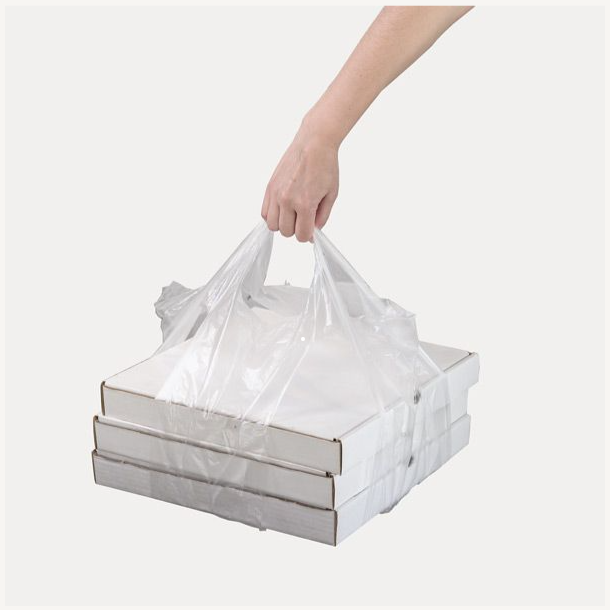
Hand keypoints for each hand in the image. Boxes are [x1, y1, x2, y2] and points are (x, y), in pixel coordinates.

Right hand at [261, 119, 338, 241]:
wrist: (314, 143)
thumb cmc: (325, 166)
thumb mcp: (331, 195)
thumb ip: (322, 217)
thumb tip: (313, 232)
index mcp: (305, 203)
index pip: (301, 235)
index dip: (308, 235)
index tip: (311, 229)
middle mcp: (287, 200)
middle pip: (286, 232)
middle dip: (296, 229)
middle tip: (303, 219)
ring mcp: (276, 193)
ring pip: (272, 225)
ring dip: (282, 224)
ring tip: (292, 214)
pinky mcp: (270, 187)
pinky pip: (264, 212)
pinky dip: (272, 215)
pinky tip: (282, 209)